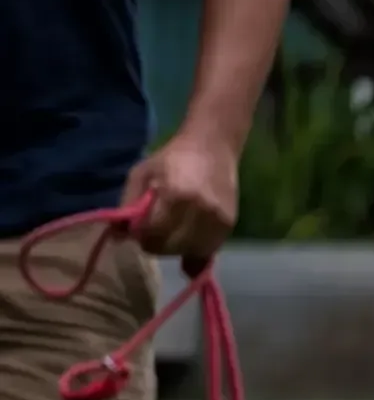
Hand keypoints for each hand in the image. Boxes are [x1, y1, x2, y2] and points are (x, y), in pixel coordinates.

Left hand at [121, 132, 239, 260]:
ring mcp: (218, 220)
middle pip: (171, 247)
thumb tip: (118, 236)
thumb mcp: (141, 173)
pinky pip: (208, 249)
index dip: (140, 236)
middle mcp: (201, 211)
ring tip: (170, 234)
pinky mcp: (229, 225)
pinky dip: (194, 249)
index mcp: (176, 195)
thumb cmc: (172, 158)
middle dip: (156, 245)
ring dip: (175, 249)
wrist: (213, 147)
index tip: (136, 230)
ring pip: (190, 252)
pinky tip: (186, 238)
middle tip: (151, 233)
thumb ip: (129, 205)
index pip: (153, 233)